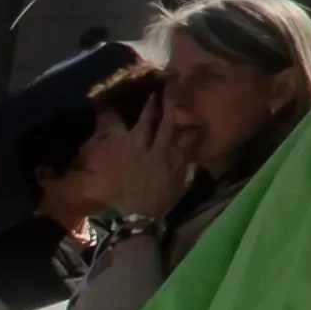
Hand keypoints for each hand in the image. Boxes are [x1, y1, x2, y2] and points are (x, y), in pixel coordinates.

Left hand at [82, 103, 184, 222]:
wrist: (139, 215)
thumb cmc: (163, 196)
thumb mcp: (180, 175)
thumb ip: (185, 152)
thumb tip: (194, 131)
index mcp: (159, 152)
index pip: (166, 126)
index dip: (169, 110)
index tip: (172, 95)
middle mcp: (141, 150)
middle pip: (145, 125)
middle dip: (149, 109)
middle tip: (153, 95)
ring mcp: (127, 157)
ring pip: (129, 133)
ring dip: (132, 119)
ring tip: (133, 109)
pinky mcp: (118, 165)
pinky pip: (117, 146)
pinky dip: (116, 138)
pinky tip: (118, 133)